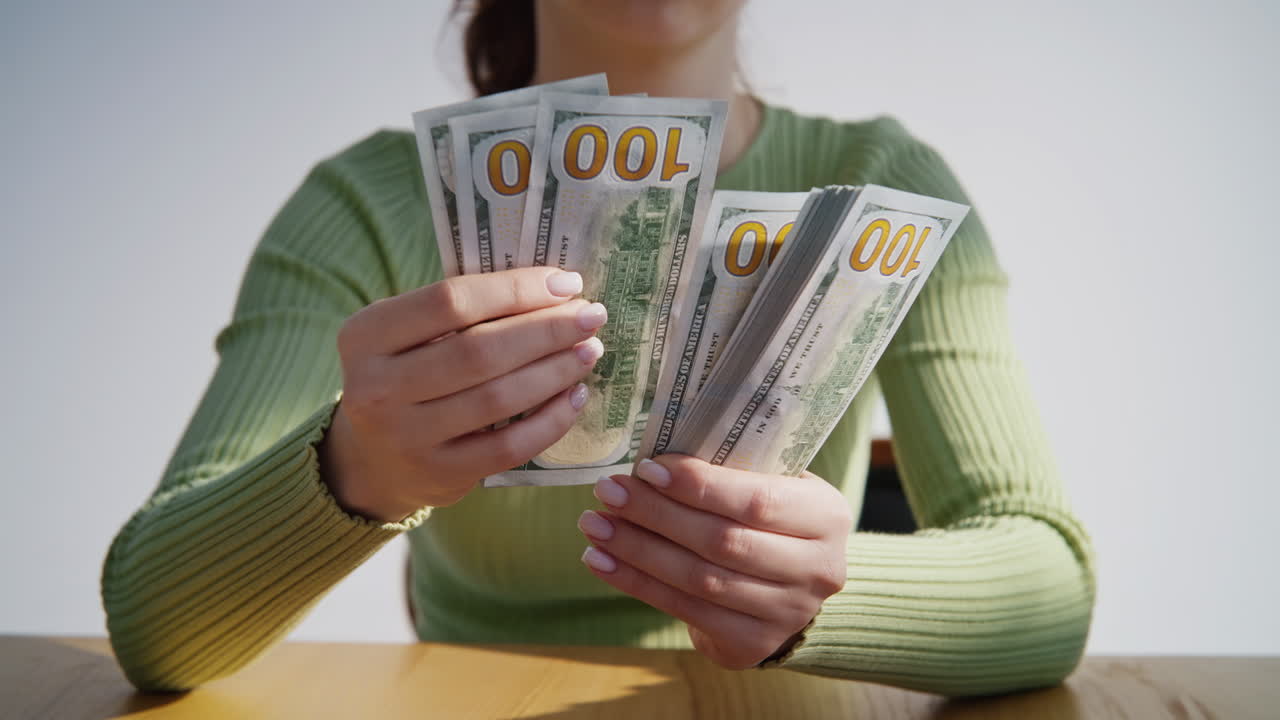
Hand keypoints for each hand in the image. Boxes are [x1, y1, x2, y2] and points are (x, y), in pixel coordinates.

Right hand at [319, 267, 606, 519]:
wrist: (371, 461)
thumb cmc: (406, 377)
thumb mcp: (405, 336)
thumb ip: (460, 311)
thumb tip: (553, 288)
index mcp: (366, 335)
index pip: (451, 301)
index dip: (516, 289)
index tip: (566, 283)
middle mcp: (376, 387)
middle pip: (480, 350)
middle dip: (547, 330)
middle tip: (591, 317)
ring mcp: (406, 436)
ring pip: (498, 398)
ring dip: (555, 371)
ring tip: (589, 351)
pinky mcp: (439, 474)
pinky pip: (508, 447)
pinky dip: (550, 420)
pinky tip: (575, 397)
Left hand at [577, 455, 851, 668]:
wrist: (795, 586)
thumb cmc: (772, 517)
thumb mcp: (773, 484)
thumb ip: (732, 470)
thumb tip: (652, 458)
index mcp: (826, 515)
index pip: (756, 500)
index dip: (697, 486)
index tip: (646, 468)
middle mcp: (817, 569)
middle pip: (722, 542)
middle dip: (656, 515)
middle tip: (608, 492)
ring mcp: (787, 613)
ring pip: (699, 579)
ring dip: (637, 550)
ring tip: (594, 525)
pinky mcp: (753, 644)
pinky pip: (684, 611)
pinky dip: (637, 583)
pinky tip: (601, 562)